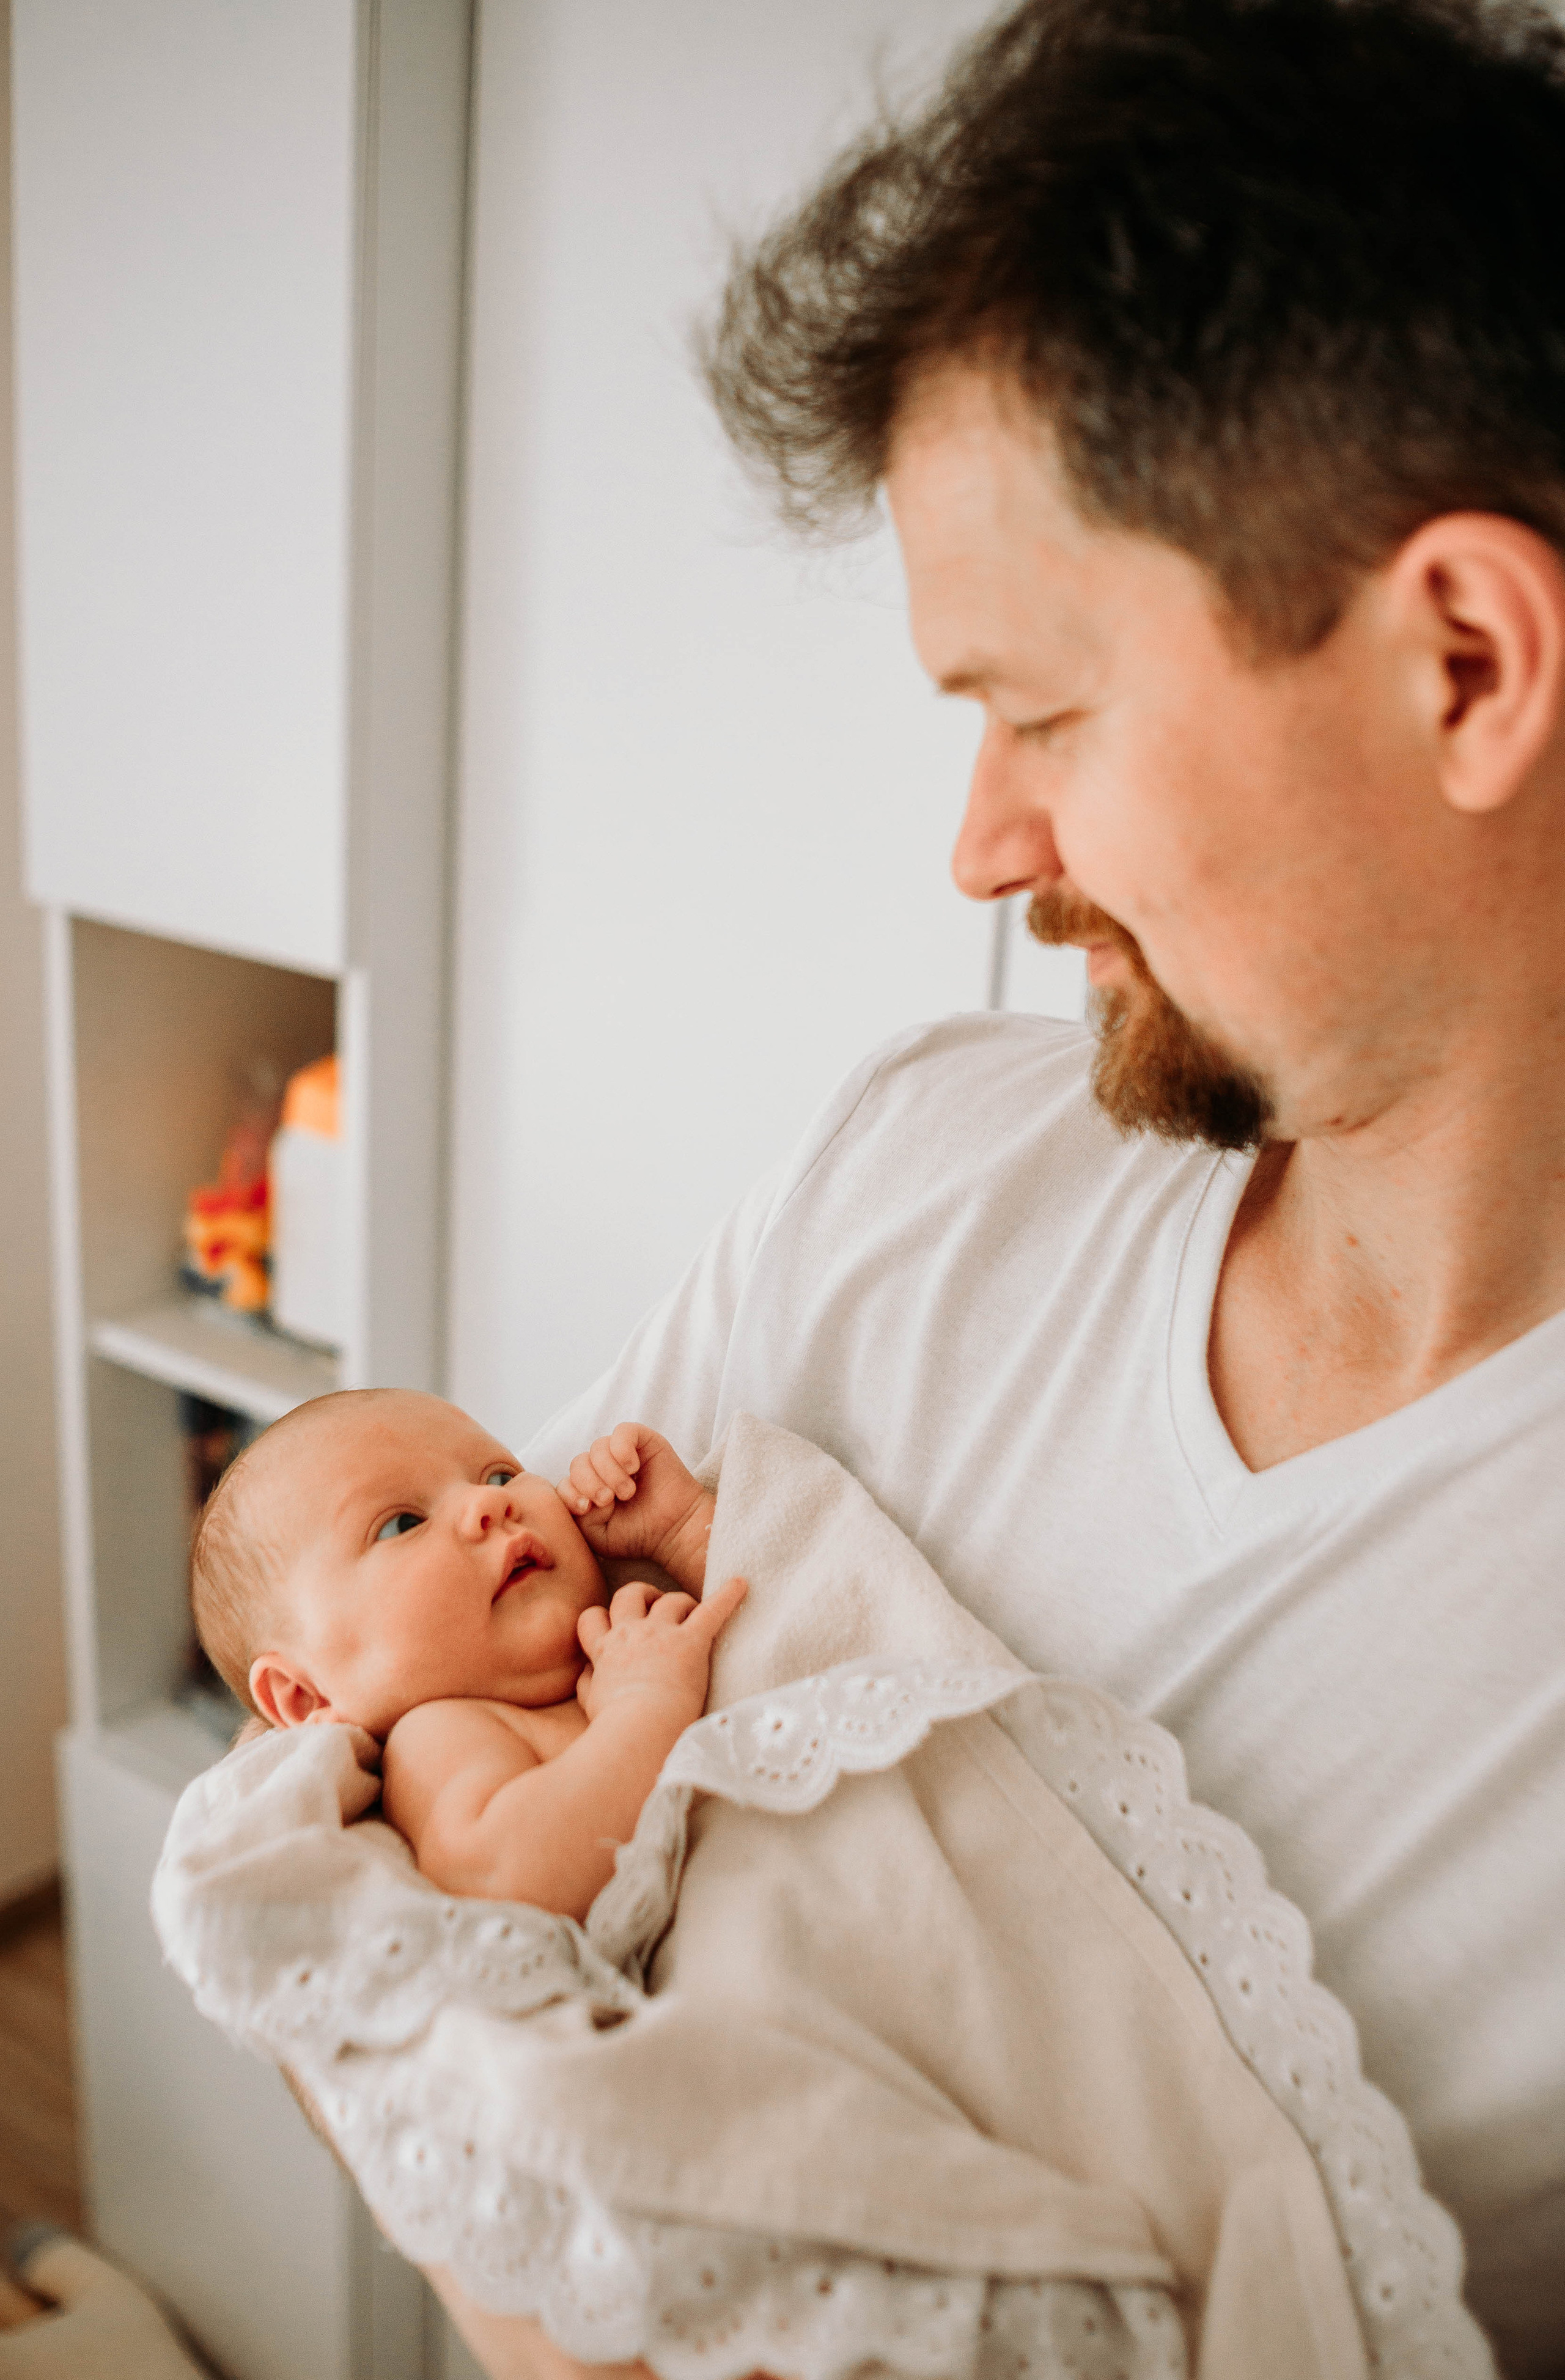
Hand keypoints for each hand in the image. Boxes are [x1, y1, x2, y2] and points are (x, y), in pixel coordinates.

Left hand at [559, 1424, 714, 1593]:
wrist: (675, 1532)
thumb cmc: (637, 1535)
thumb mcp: (597, 1534)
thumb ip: (576, 1515)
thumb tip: (578, 1493)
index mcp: (588, 1489)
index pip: (565, 1481)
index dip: (571, 1493)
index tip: (587, 1509)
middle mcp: (602, 1468)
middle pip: (577, 1462)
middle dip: (589, 1483)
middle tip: (610, 1500)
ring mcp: (622, 1453)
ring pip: (597, 1447)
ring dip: (609, 1472)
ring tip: (628, 1491)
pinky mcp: (643, 1440)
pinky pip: (622, 1431)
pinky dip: (622, 1449)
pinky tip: (633, 1468)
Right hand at [576, 1575, 746, 1725]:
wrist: (636, 1731)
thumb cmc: (614, 1726)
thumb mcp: (590, 1703)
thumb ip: (588, 1682)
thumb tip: (586, 1671)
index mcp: (605, 1650)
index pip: (593, 1618)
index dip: (604, 1617)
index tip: (615, 1624)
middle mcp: (631, 1633)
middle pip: (630, 1594)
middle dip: (642, 1595)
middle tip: (655, 1604)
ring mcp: (662, 1634)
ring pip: (670, 1599)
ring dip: (682, 1602)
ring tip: (693, 1610)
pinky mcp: (691, 1642)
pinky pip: (712, 1610)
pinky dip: (728, 1596)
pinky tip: (741, 1584)